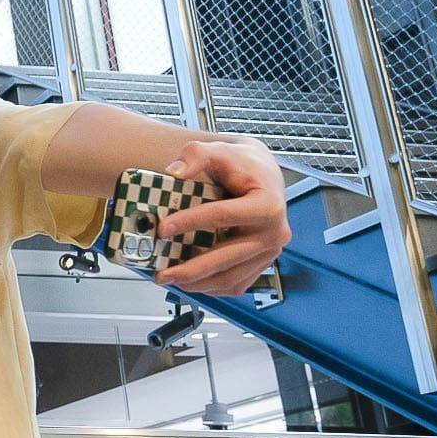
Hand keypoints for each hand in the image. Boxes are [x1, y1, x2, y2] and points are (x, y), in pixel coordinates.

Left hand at [156, 139, 291, 295]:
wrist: (262, 175)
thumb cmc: (241, 164)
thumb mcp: (219, 150)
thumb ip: (195, 155)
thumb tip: (174, 173)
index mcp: (268, 205)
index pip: (223, 216)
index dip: (190, 222)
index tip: (162, 228)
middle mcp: (274, 233)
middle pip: (228, 256)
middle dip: (192, 269)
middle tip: (162, 273)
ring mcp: (269, 252)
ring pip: (232, 277)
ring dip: (199, 283)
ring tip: (170, 279)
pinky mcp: (261, 263)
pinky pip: (237, 283)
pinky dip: (212, 287)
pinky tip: (189, 283)